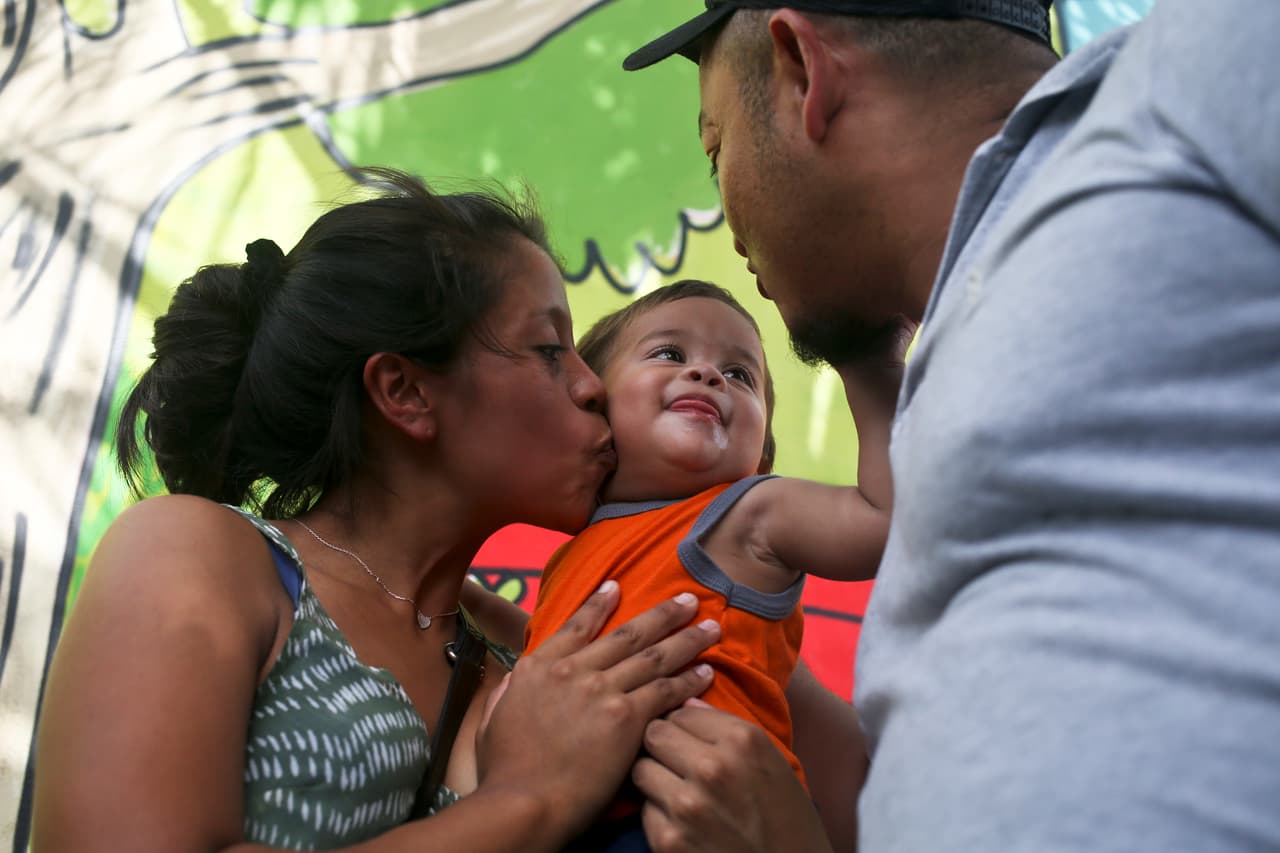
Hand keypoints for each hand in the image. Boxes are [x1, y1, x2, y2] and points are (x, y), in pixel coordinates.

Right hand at [476, 582, 718, 840]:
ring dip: (687, 640)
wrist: (525, 802)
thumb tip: (518, 680)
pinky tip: (706, 673)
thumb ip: (509, 692)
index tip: (617, 586)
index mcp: (539, 666)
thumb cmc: (505, 770)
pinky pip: (664, 692)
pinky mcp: (626, 718)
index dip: (599, 603)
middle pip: (628, 633)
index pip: (576, 625)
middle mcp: (573, 669)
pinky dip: (688, 681)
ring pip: (654, 656)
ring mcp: (601, 690)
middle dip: (663, 614)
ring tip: (712, 629)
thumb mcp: (493, 718)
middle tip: (689, 600)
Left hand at [633, 699, 832, 852]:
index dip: (682, 725)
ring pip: (641, 769)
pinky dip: (659, 814)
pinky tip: (682, 822)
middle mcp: (712, 767)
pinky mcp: (670, 841)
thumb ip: (725, 726)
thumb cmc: (786, 815)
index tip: (689, 739)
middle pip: (654, 734)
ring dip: (655, 778)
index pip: (681, 711)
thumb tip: (685, 702)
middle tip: (675, 761)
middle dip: (662, 745)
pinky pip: (644, 810)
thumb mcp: (770, 759)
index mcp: (742, 740)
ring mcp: (688, 806)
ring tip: (678, 790)